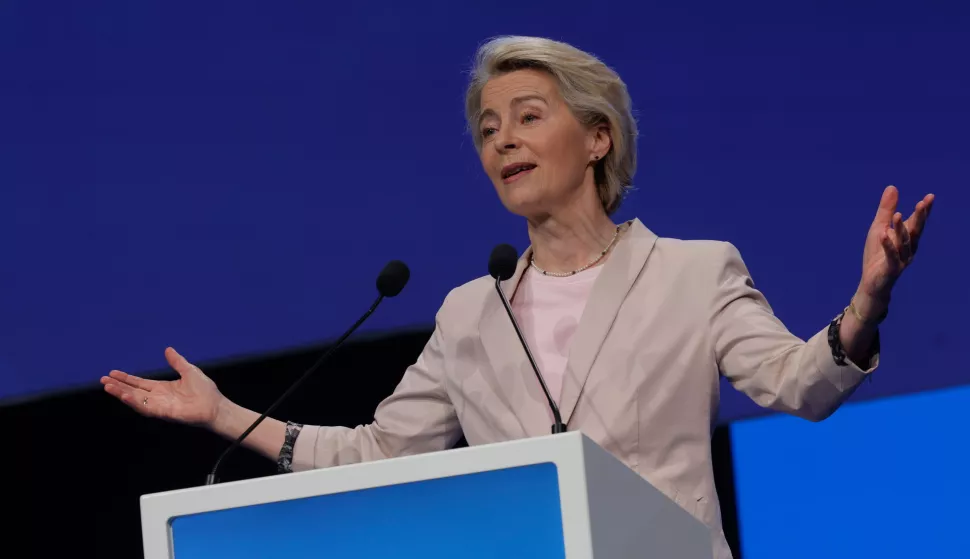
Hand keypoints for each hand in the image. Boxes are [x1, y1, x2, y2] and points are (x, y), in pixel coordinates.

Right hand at [101, 347, 223, 426]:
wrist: (215, 406)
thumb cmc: (205, 391)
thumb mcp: (189, 371)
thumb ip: (176, 362)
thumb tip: (168, 349)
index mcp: (162, 388)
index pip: (139, 383)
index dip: (126, 379)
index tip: (112, 373)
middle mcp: (157, 397)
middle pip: (133, 391)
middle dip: (118, 386)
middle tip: (103, 380)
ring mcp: (159, 406)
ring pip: (135, 400)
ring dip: (121, 394)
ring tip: (108, 387)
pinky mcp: (163, 413)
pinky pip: (146, 408)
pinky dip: (134, 402)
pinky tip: (125, 396)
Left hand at [856, 185, 934, 314]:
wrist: (872, 282)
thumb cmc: (877, 254)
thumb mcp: (879, 228)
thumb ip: (887, 210)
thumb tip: (892, 187)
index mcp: (907, 238)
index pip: (917, 222)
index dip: (924, 211)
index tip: (930, 197)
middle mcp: (908, 248)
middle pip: (915, 231)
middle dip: (919, 217)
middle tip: (923, 203)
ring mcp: (901, 259)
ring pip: (903, 243)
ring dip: (901, 229)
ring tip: (897, 216)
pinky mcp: (891, 268)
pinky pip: (890, 255)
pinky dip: (887, 245)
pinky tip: (883, 235)